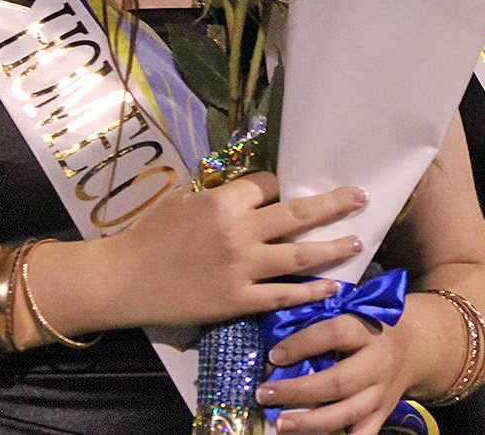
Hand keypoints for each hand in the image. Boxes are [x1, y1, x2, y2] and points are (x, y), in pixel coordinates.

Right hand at [103, 171, 366, 328]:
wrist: (124, 280)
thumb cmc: (150, 235)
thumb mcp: (184, 202)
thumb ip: (220, 197)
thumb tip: (251, 191)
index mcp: (223, 201)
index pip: (269, 184)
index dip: (284, 185)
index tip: (296, 188)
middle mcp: (238, 230)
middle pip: (297, 212)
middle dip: (333, 203)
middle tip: (360, 197)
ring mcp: (241, 267)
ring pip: (299, 254)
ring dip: (332, 246)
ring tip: (357, 240)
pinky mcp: (237, 300)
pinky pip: (283, 295)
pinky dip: (310, 291)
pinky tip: (332, 287)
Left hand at [255, 310, 415, 434]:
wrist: (414, 346)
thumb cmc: (371, 324)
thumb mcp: (354, 311)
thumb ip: (324, 318)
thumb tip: (278, 328)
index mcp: (367, 330)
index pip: (334, 333)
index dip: (302, 344)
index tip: (274, 355)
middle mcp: (378, 362)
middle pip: (337, 381)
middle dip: (298, 390)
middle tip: (265, 394)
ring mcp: (382, 393)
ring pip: (346, 413)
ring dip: (309, 422)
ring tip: (280, 423)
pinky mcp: (383, 414)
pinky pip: (362, 434)